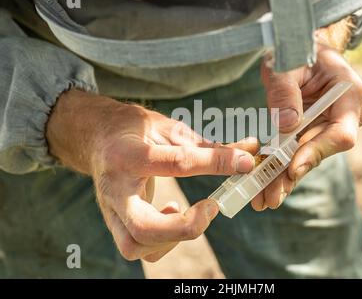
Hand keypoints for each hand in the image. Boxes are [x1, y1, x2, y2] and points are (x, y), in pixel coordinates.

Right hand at [46, 90, 257, 260]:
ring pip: (136, 246)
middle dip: (185, 227)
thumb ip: (207, 146)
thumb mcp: (168, 128)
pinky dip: (161, 242)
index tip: (245, 162)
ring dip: (173, 238)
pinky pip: (136, 248)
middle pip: (144, 227)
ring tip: (189, 212)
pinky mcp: (115, 221)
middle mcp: (115, 187)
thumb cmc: (135, 130)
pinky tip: (171, 215)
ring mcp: (111, 209)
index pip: (176, 163)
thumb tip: (250, 150)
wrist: (97, 137)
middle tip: (211, 207)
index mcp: (128, 154)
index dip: (217, 163)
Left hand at [255, 44, 361, 209]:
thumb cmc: (296, 48)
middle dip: (293, 173)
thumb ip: (286, 92)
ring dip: (284, 178)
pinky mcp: (314, 132)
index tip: (292, 168)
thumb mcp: (286, 63)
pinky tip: (264, 187)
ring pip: (308, 157)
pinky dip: (281, 169)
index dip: (317, 152)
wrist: (300, 48)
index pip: (341, 132)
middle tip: (269, 196)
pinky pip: (298, 153)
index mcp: (349, 92)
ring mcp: (331, 125)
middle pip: (321, 151)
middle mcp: (346, 114)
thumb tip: (289, 126)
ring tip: (261, 198)